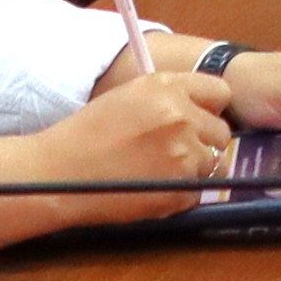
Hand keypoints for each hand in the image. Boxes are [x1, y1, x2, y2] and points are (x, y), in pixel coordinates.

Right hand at [35, 59, 238, 189]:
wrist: (59, 174)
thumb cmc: (87, 134)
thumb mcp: (130, 96)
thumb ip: (169, 97)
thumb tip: (200, 108)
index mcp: (168, 88)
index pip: (220, 92)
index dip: (209, 107)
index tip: (198, 118)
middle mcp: (182, 117)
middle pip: (221, 132)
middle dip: (203, 141)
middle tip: (174, 151)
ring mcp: (184, 156)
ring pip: (214, 163)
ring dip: (195, 168)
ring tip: (160, 171)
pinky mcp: (179, 190)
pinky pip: (198, 191)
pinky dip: (181, 193)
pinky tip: (152, 188)